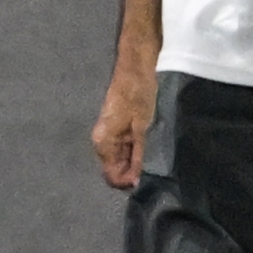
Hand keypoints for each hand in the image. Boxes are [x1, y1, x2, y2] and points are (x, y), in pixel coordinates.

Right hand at [91, 58, 156, 189]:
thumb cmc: (138, 96)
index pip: (110, 176)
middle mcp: (100, 141)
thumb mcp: (141, 129)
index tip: (145, 180)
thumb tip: (133, 182)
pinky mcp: (113, 128)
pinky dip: (132, 153)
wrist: (135, 69)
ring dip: (132, 163)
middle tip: (151, 167)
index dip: (127, 182)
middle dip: (130, 173)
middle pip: (113, 169)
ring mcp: (105, 134)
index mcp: (103, 142)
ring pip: (117, 160)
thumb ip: (136, 156)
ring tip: (150, 156)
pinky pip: (120, 149)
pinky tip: (144, 148)